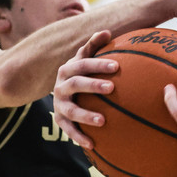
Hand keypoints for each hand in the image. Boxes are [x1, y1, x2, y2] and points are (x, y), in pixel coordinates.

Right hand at [53, 30, 115, 149]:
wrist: (62, 92)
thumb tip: (106, 31)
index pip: (83, 63)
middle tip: (111, 88)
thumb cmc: (82, 72)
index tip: (116, 66)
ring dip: (86, 115)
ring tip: (103, 120)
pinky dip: (79, 137)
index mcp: (69, 69)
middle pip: (76, 84)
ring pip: (71, 111)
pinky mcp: (60, 120)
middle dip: (93, 85)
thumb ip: (94, 45)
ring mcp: (59, 104)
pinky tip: (93, 144)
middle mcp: (60, 86)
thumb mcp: (85, 58)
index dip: (98, 64)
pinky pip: (68, 130)